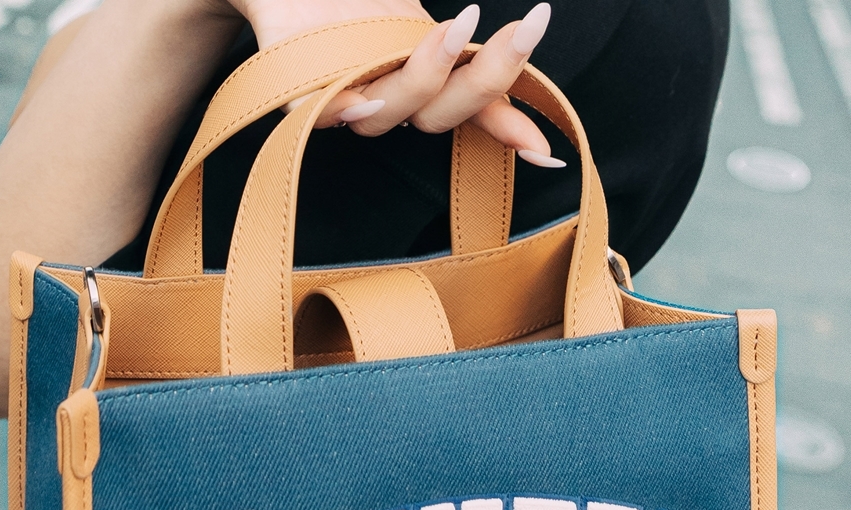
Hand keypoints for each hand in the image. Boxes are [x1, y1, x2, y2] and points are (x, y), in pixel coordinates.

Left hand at [227, 0, 564, 166]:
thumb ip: (468, 45)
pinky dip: (343, 109)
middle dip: (488, 74)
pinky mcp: (304, 92)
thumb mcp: (423, 20)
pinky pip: (324, 111)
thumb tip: (534, 32)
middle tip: (525, 29)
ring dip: (430, 72)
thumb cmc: (360, 4)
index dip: (510, 133)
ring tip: (461, 25)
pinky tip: (357, 104)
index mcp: (428, 81)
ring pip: (395, 108)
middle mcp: (395, 99)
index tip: (545, 153)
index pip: (476, 114)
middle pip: (443, 111)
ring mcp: (353, 97)